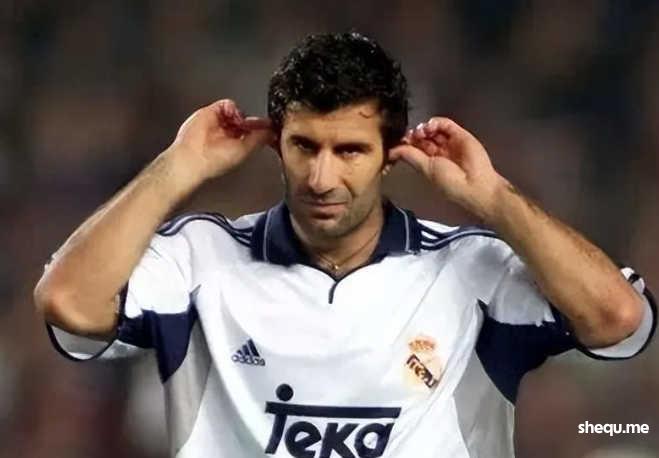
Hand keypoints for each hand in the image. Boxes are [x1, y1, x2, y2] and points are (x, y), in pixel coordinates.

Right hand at [166, 99, 274, 180]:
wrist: (194, 155)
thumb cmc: (216, 160)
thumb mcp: (245, 151)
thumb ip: (260, 139)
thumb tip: (273, 132)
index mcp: (239, 145)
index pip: (254, 133)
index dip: (263, 129)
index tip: (270, 126)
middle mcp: (230, 134)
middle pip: (247, 121)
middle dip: (253, 122)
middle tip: (256, 125)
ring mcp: (221, 122)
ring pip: (238, 112)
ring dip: (241, 116)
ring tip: (239, 125)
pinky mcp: (212, 112)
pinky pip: (227, 104)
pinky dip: (232, 108)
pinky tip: (232, 117)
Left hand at [389, 117, 506, 219]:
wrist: (474, 182)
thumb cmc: (450, 182)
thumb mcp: (425, 169)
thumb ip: (410, 156)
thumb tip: (392, 151)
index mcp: (429, 163)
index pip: (414, 148)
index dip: (407, 142)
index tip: (400, 140)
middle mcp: (439, 152)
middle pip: (422, 137)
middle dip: (414, 134)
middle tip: (410, 135)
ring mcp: (449, 142)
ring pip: (433, 129)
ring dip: (424, 128)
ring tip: (421, 132)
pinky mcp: (459, 134)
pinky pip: (445, 124)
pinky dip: (436, 122)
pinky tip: (430, 127)